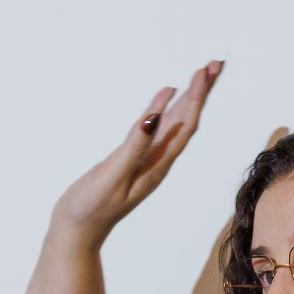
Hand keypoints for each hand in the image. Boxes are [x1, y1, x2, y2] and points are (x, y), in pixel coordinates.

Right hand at [48, 61, 221, 247]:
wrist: (77, 230)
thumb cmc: (91, 207)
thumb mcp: (113, 176)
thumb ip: (134, 147)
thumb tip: (155, 117)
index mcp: (157, 165)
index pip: (185, 126)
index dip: (197, 98)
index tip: (204, 72)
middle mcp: (157, 160)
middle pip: (187, 120)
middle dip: (202, 92)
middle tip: (216, 63)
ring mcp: (145, 159)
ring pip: (173, 122)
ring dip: (189, 98)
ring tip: (201, 74)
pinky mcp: (131, 158)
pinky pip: (153, 128)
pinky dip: (162, 108)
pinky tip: (167, 95)